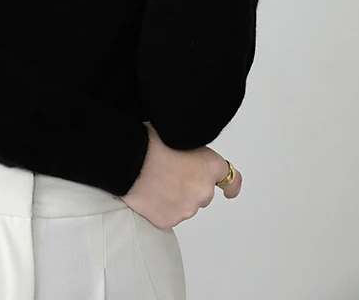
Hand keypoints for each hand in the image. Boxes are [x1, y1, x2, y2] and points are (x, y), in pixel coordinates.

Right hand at [113, 121, 242, 228]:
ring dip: (174, 197)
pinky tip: (148, 193)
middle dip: (189, 185)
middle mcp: (203, 191)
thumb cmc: (150, 141)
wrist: (127, 159)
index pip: (231, 180)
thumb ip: (191, 151)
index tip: (229, 192)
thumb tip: (187, 156)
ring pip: (184, 205)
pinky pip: (168, 215)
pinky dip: (160, 207)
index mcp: (209, 166)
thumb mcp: (179, 136)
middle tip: (169, 173)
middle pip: (201, 192)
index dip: (230, 186)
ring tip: (154, 181)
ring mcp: (186, 209)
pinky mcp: (168, 221)